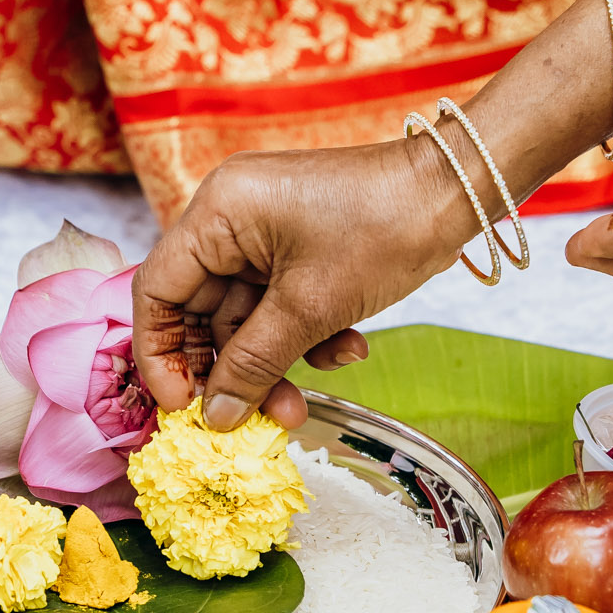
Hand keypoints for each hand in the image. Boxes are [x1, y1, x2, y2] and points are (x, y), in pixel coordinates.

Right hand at [132, 135, 477, 428]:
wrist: (455, 193)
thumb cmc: (382, 229)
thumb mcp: (310, 308)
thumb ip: (254, 364)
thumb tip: (215, 416)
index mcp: (217, 213)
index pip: (158, 290)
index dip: (162, 354)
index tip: (182, 406)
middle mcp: (231, 217)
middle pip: (202, 311)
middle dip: (229, 369)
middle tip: (245, 418)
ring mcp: (266, 232)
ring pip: (247, 316)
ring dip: (273, 362)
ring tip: (299, 406)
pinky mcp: (299, 247)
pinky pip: (281, 304)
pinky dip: (305, 336)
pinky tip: (345, 350)